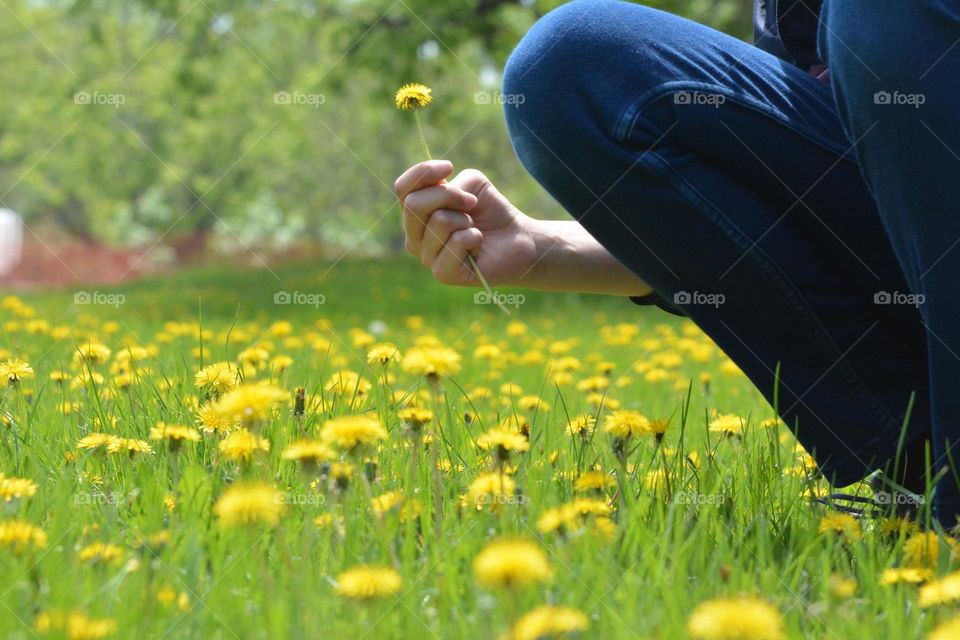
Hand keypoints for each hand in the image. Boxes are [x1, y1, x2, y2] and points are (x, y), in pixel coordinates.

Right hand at [394, 160, 538, 286]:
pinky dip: (474, 237)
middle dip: (449, 195)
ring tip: (473, 229)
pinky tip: (477, 245)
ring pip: (439, 221)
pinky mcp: (443, 274)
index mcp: (415, 214)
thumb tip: (439, 208)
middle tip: (472, 202)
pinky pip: (457, 242)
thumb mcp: (470, 183)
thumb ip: (448, 185)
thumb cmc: (490, 210)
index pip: (402, 188)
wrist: (517, 238)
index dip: (423, 172)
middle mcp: (415, 237)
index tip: (449, 167)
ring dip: (466, 220)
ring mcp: (427, 257)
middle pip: (414, 204)